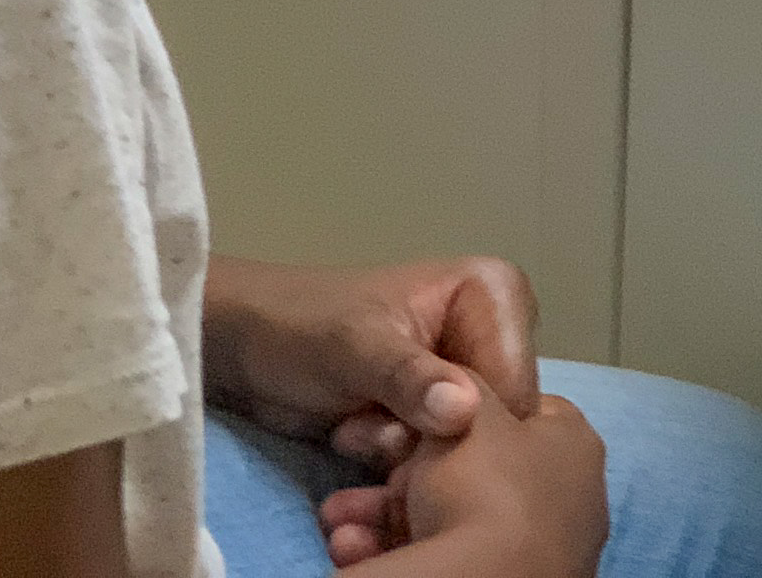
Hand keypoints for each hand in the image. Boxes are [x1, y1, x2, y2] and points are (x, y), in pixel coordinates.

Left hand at [204, 256, 539, 475]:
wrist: (246, 348)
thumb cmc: (300, 327)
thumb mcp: (355, 348)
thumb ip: (410, 379)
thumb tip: (465, 413)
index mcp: (496, 294)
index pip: (516, 387)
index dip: (467, 423)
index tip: (400, 427)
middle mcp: (494, 334)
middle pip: (497, 423)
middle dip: (428, 443)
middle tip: (365, 427)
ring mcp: (466, 375)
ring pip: (465, 449)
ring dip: (404, 458)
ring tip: (353, 429)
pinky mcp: (437, 412)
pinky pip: (439, 460)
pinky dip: (395, 467)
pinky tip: (354, 440)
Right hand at [319, 391, 609, 573]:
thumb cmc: (484, 486)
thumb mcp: (464, 413)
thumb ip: (458, 385)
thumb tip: (448, 384)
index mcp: (573, 446)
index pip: (521, 411)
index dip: (465, 406)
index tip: (417, 411)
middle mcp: (566, 500)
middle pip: (472, 471)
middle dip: (404, 471)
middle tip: (364, 466)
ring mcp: (536, 552)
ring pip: (447, 519)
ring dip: (385, 514)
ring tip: (339, 516)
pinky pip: (444, 558)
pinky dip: (398, 548)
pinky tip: (352, 544)